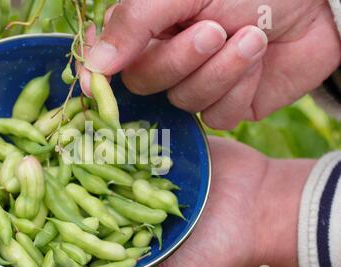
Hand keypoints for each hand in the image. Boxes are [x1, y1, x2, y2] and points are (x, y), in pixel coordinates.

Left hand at [0, 137, 314, 266]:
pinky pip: (98, 132)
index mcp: (99, 239)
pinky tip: (45, 111)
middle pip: (45, 193)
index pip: (38, 237)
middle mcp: (100, 203)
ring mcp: (115, 172)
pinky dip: (73, 123)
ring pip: (67, 158)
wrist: (253, 206)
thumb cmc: (210, 253)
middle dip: (5, 182)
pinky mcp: (134, 145)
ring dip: (33, 146)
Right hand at [79, 0, 340, 129]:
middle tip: (212, 30)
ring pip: (184, 101)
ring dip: (220, 69)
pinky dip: (240, 86)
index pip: (106, 59)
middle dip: (180, 60)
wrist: (314, 1)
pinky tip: (259, 57)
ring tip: (250, 35)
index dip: (97, 73)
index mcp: (149, 30)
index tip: (93, 83)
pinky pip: (218, 115)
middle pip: (145, 85)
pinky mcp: (227, 106)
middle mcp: (167, 60)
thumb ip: (134, 24)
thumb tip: (92, 66)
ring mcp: (197, 86)